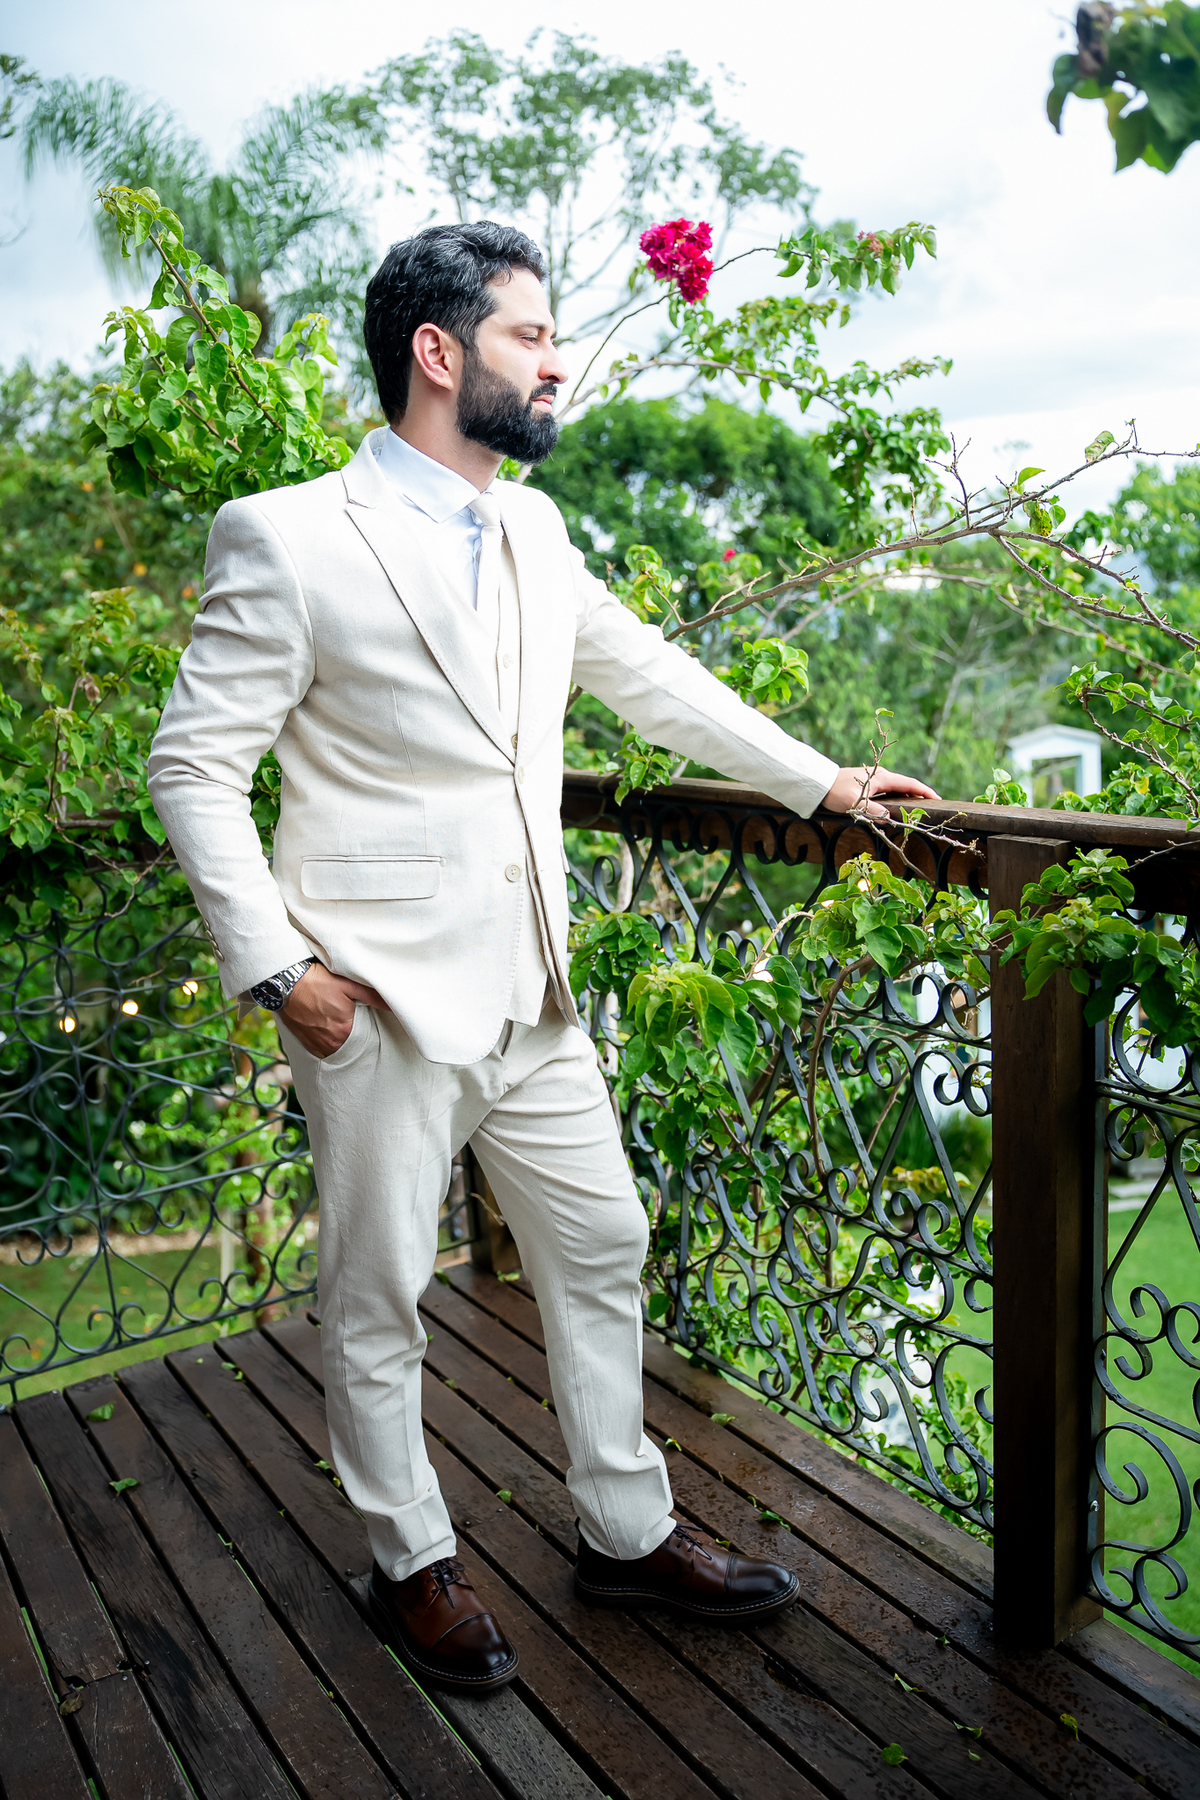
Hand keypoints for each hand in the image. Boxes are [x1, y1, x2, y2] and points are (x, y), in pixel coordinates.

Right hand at [278, 962, 388, 1058]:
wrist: (286, 982)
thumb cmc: (317, 981)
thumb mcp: (348, 984)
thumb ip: (372, 996)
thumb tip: (392, 1003)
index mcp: (345, 1029)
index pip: (365, 1038)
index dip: (367, 1029)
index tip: (365, 1021)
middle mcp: (331, 1042)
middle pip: (350, 1044)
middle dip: (353, 1036)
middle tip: (352, 1023)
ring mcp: (316, 1044)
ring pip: (335, 1049)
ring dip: (339, 1042)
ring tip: (338, 1028)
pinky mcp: (304, 1043)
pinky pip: (320, 1050)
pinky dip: (326, 1044)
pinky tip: (326, 1032)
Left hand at [820, 765, 939, 819]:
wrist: (820, 783)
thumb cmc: (837, 792)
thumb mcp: (856, 804)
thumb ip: (873, 812)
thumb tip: (889, 820)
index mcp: (883, 778)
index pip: (910, 784)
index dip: (925, 791)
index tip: (938, 799)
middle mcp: (882, 776)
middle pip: (906, 786)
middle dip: (920, 795)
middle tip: (931, 808)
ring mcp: (876, 779)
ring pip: (898, 788)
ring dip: (908, 797)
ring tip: (917, 809)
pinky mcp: (870, 783)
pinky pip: (889, 790)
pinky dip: (898, 797)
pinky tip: (898, 806)